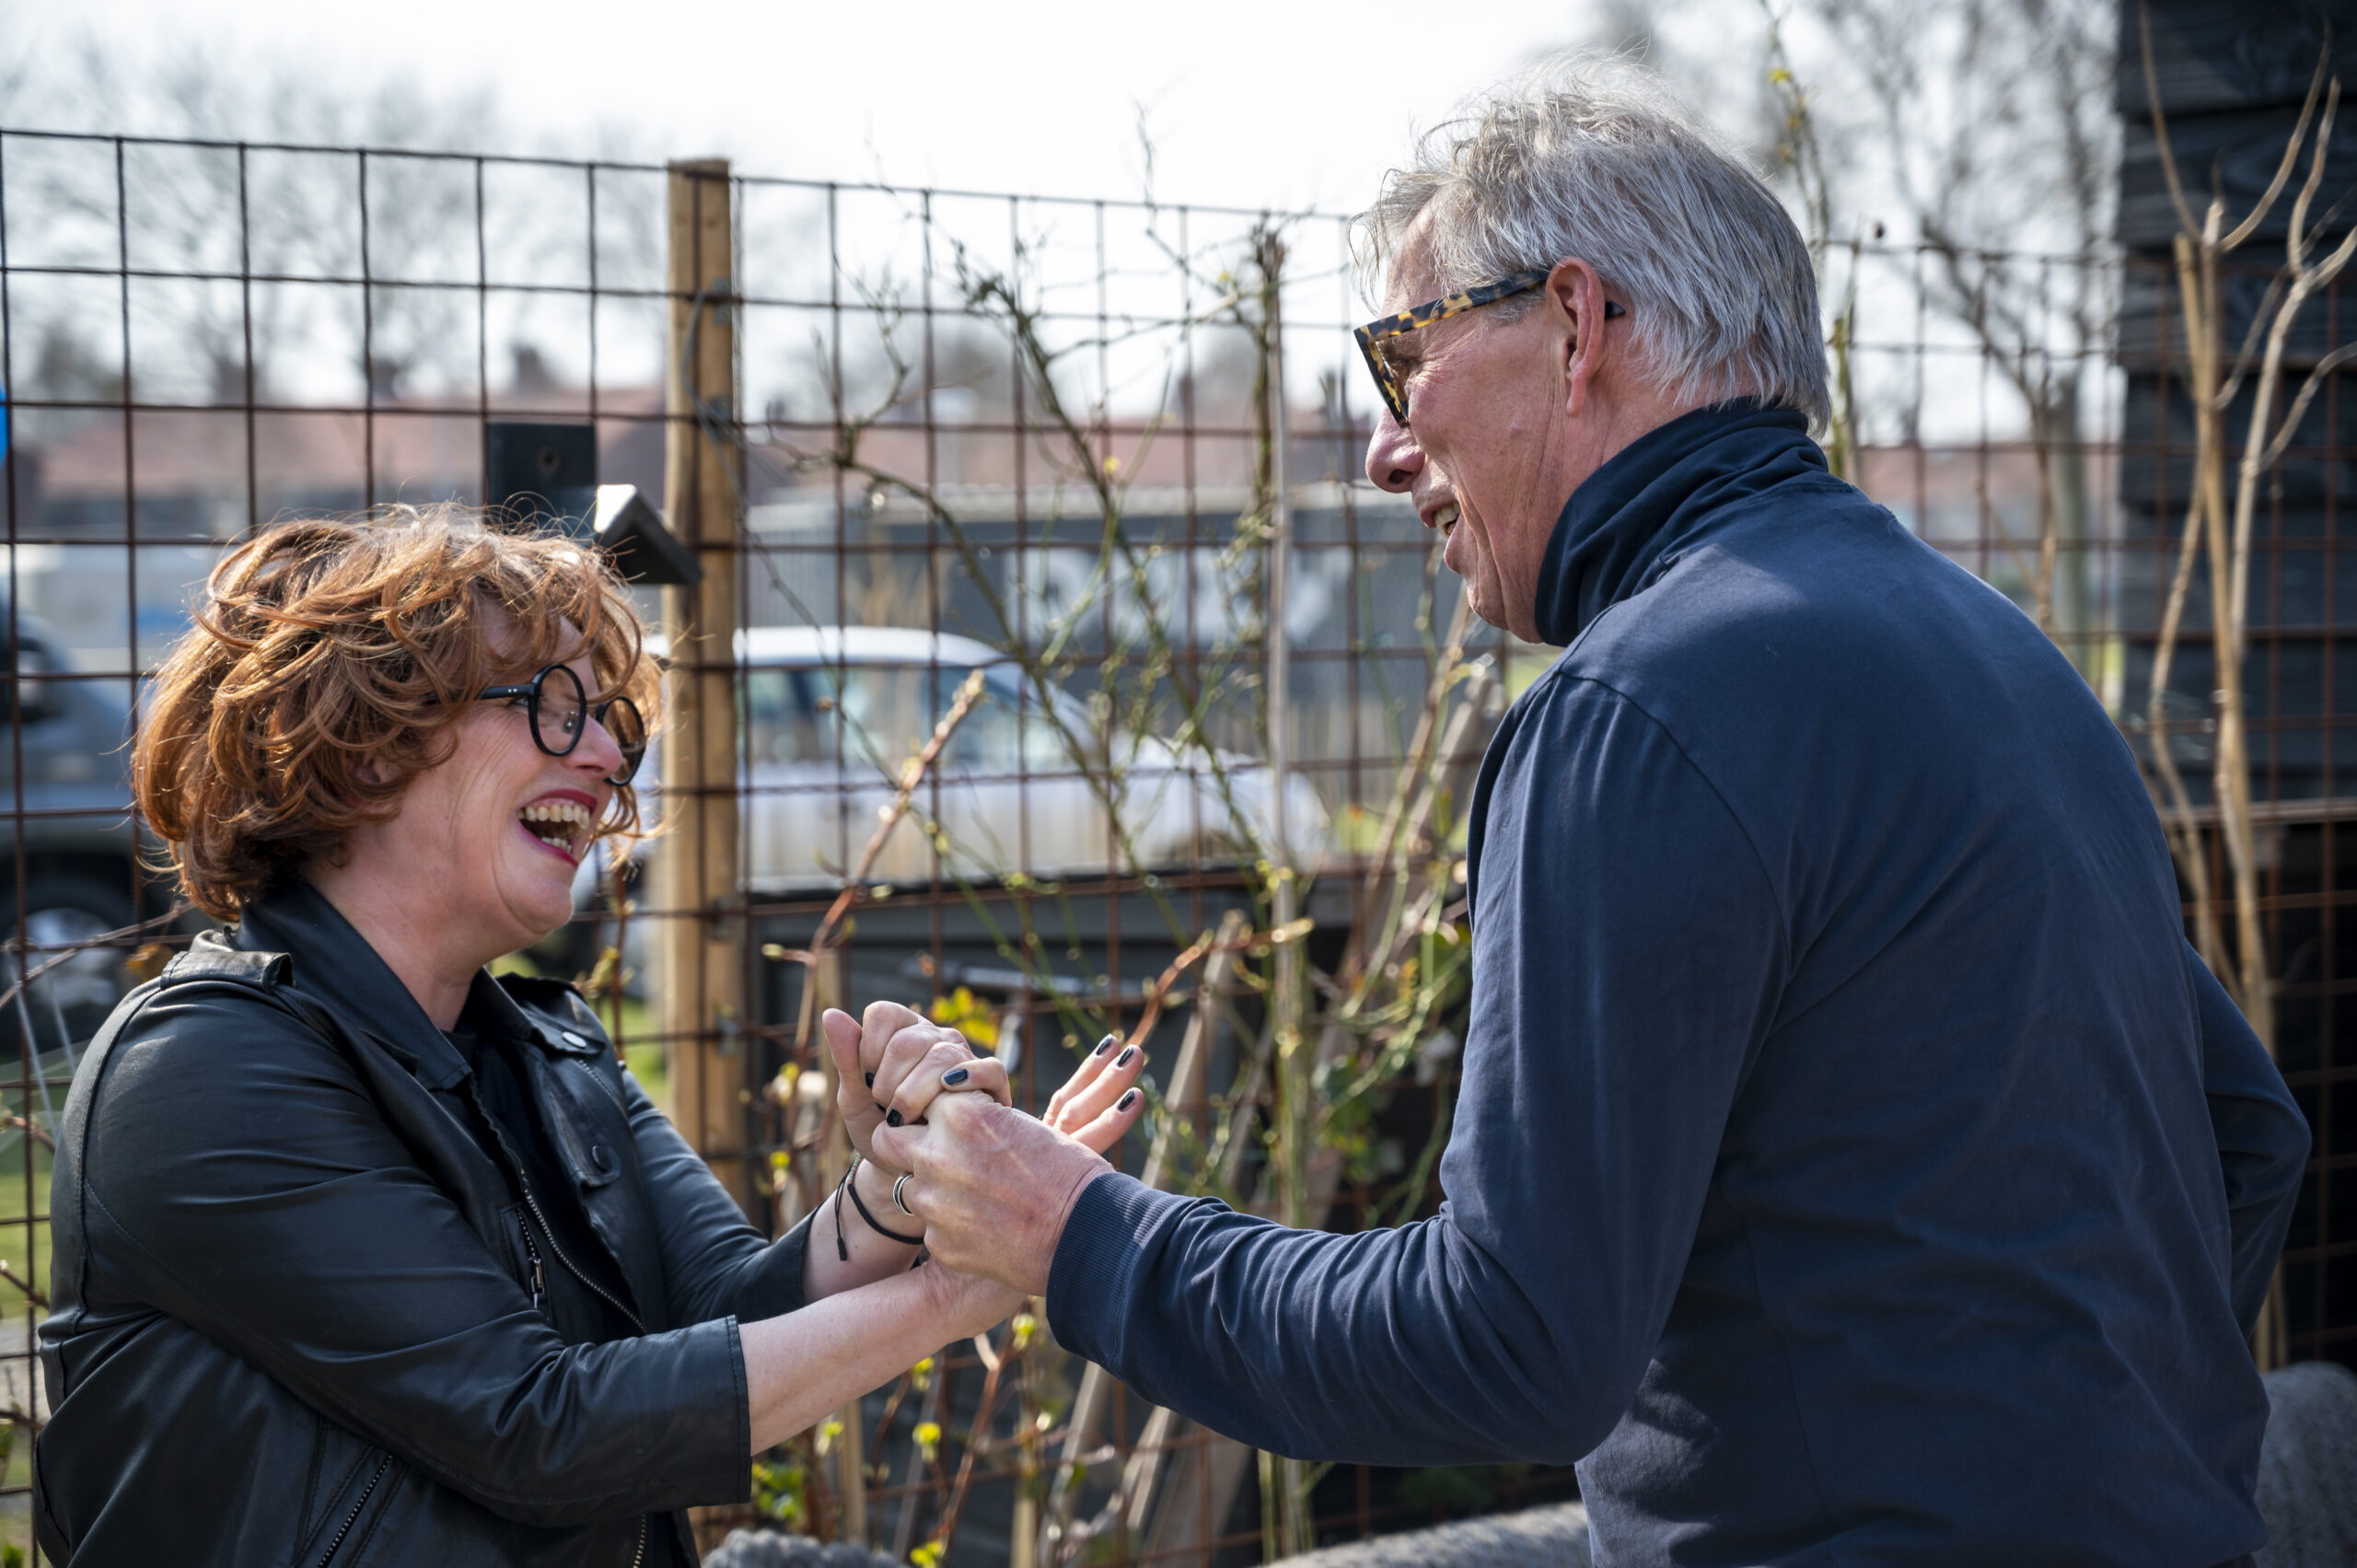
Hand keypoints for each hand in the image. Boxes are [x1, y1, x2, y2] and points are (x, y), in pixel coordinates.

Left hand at [822, 1002, 1009, 1168]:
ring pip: (942, 1056)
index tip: (867, 1080)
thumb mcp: (855, 1097)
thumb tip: (830, 1013)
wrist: (904, 1169)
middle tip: (886, 1108)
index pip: (884, 1013)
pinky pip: (989, 1068)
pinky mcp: (990, 1084)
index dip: (868, 1048)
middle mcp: (936, 1037)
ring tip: (906, 1119)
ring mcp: (964, 1058)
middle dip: (888, 1082)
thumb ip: (846, 1057)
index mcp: (903, 1031)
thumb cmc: (879, 1129)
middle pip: (909, 1040)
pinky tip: (947, 1098)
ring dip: (915, 1095)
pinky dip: (969, 1080)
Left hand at [870, 1039, 1146, 1295]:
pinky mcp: (939, 1242)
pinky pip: (930, 1227)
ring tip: (974, 1195)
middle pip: (886, 1140)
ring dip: (930, 1187)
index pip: (911, 1097)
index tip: (936, 1116)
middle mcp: (936, 1155)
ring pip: (907, 1187)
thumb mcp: (1018, 1125)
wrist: (1087, 1234)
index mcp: (959, 1115)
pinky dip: (950, 1225)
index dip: (923, 1108)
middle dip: (902, 1142)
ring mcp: (933, 1203)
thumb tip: (944, 1117)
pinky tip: (985, 1226)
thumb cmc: (1067, 1171)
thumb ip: (972, 1120)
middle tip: (932, 1151)